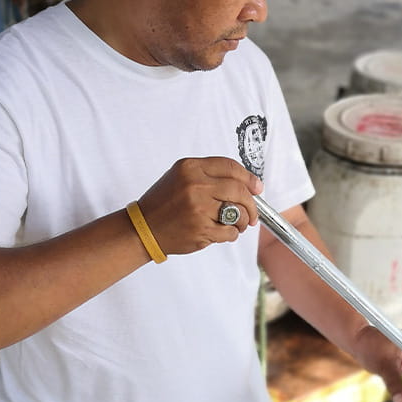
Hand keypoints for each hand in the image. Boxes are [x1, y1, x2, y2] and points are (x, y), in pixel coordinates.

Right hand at [137, 157, 262, 254]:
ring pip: (238, 212)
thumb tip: (248, 184)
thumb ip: (210, 176)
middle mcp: (195, 185)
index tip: (257, 187)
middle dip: (251, 203)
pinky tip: (221, 232)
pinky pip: (230, 231)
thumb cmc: (164, 203)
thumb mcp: (181, 177)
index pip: (230, 167)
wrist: (143, 228)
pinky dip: (230, 234)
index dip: (249, 178)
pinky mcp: (201, 229)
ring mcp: (199, 208)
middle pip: (239, 190)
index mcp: (190, 168)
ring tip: (237, 223)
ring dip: (243, 221)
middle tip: (253, 212)